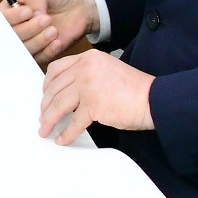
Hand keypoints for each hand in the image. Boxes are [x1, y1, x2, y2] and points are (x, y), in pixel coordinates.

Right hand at [0, 0, 98, 65]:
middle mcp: (15, 27)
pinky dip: (47, 52)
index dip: (11, 17)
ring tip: (54, 30)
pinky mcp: (40, 53)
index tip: (28, 12)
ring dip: (38, 41)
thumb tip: (32, 15)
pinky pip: (38, 59)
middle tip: (46, 19)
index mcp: (9, 10)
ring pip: (23, 49)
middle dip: (28, 29)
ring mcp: (27, 41)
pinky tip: (57, 42)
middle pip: (10, 36)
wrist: (80, 6)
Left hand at [39, 50, 154, 144]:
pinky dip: (66, 133)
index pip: (56, 69)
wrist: (155, 98)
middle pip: (55, 88)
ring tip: (45, 130)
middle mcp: (85, 68)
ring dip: (49, 120)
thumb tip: (66, 91)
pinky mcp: (94, 106)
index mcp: (88, 58)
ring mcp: (88, 86)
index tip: (44, 96)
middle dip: (45, 105)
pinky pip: (74, 122)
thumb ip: (86, 74)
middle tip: (42, 117)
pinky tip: (62, 139)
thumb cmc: (134, 88)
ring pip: (59, 105)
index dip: (47, 85)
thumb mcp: (107, 69)